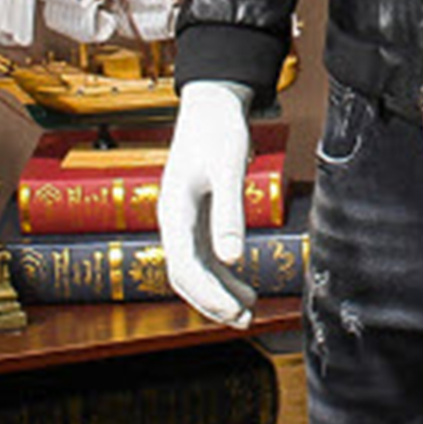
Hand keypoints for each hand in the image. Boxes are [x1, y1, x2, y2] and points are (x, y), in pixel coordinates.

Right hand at [158, 79, 257, 327]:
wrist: (213, 104)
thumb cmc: (219, 130)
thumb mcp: (228, 167)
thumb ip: (229, 211)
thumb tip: (232, 258)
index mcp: (174, 211)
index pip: (183, 266)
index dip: (207, 293)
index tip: (233, 310)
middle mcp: (173, 220)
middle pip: (186, 274)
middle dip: (213, 301)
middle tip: (244, 319)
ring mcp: (183, 220)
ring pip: (195, 269)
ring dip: (218, 292)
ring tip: (248, 311)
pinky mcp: (197, 215)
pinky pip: (205, 256)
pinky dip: (223, 274)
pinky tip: (244, 285)